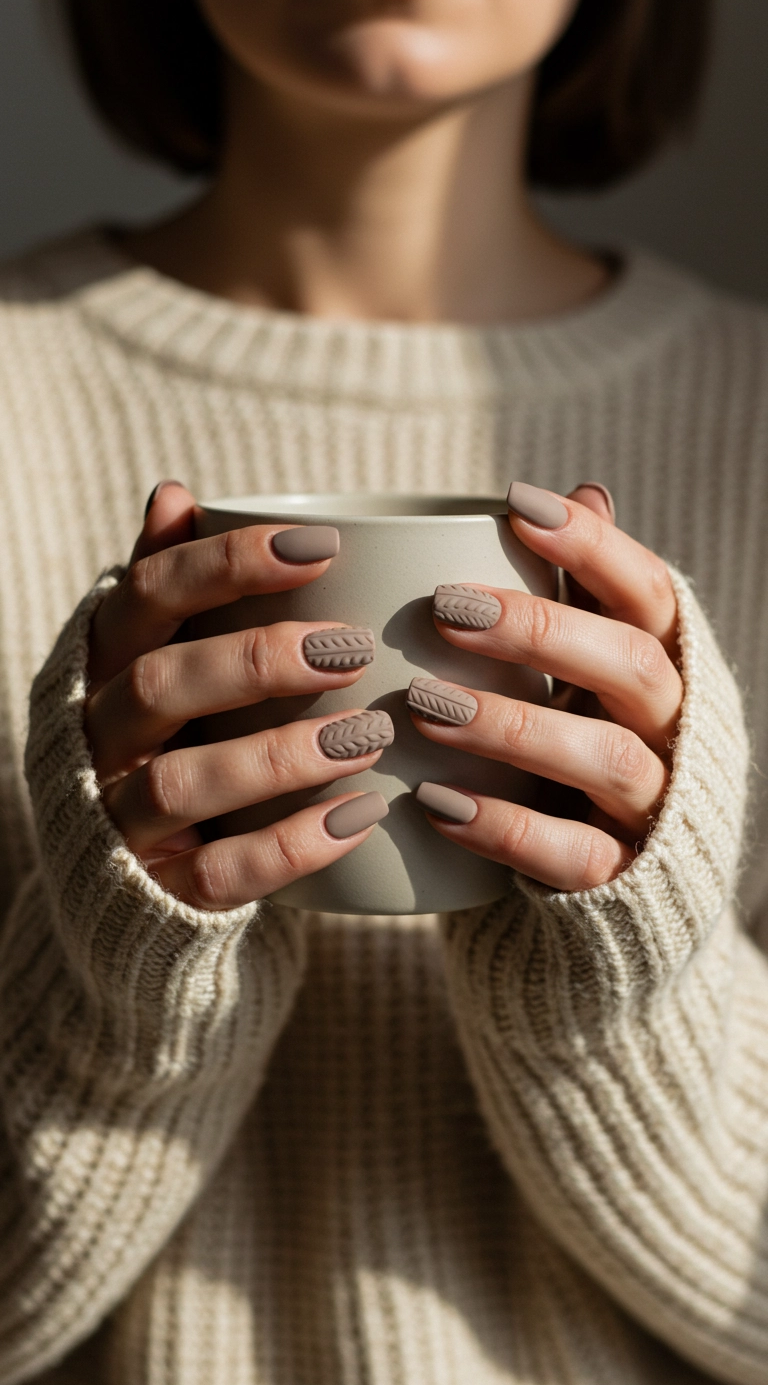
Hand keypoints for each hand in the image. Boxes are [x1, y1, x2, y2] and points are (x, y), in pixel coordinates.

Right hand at [86, 483, 391, 909]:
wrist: (121, 870)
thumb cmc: (165, 734)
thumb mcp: (157, 657)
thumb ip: (168, 582)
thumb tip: (175, 495)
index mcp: (105, 663)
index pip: (149, 595)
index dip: (228, 564)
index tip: (324, 547)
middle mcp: (101, 737)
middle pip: (160, 684)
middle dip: (258, 660)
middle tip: (352, 648)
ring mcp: (122, 818)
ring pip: (184, 783)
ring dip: (280, 756)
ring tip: (368, 735)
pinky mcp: (161, 888)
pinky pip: (220, 872)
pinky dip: (292, 846)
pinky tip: (360, 816)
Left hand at [409, 482, 682, 892]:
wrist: (630, 884)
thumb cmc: (590, 744)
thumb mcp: (594, 672)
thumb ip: (586, 595)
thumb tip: (583, 490)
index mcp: (669, 666)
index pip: (649, 592)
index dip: (593, 546)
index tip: (517, 505)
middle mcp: (674, 730)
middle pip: (632, 665)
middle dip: (539, 632)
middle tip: (444, 609)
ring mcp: (653, 806)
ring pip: (605, 758)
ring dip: (511, 726)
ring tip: (424, 707)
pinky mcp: (620, 877)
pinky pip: (572, 853)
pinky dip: (503, 826)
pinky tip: (434, 801)